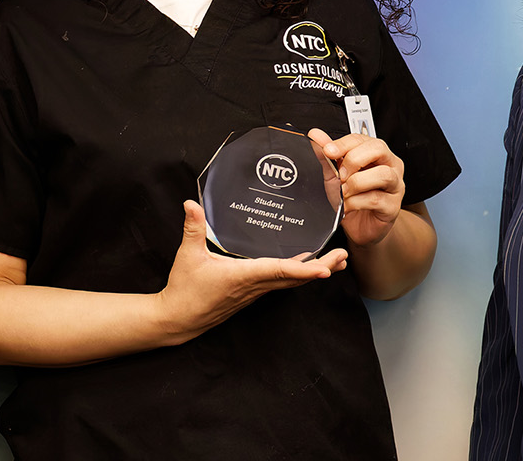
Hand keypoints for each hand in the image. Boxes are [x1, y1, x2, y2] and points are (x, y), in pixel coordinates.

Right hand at [153, 200, 346, 344]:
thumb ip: (193, 228)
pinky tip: (307, 264)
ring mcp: (256, 291)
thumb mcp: (188, 256)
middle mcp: (255, 286)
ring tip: (337, 260)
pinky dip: (299, 273)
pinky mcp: (252, 292)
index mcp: (244, 276)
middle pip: (296, 278)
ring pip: (292, 281)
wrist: (180, 319)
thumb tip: (190, 204)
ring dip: (315, 271)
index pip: (280, 271)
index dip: (304, 269)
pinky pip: (282, 282)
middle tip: (343, 256)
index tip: (326, 269)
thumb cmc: (185, 290)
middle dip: (323, 267)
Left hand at [308, 128, 405, 248]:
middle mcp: (390, 165)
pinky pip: (376, 199)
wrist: (360, 227)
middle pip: (378, 149)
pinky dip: (356, 202)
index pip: (362, 139)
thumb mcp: (335, 175)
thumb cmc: (352, 198)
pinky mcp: (393, 206)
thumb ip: (327, 156)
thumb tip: (315, 135)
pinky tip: (347, 206)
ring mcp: (395, 185)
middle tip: (340, 175)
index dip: (343, 143)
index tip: (328, 150)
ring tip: (344, 192)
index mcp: (376, 153)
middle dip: (353, 160)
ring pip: (383, 174)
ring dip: (356, 182)